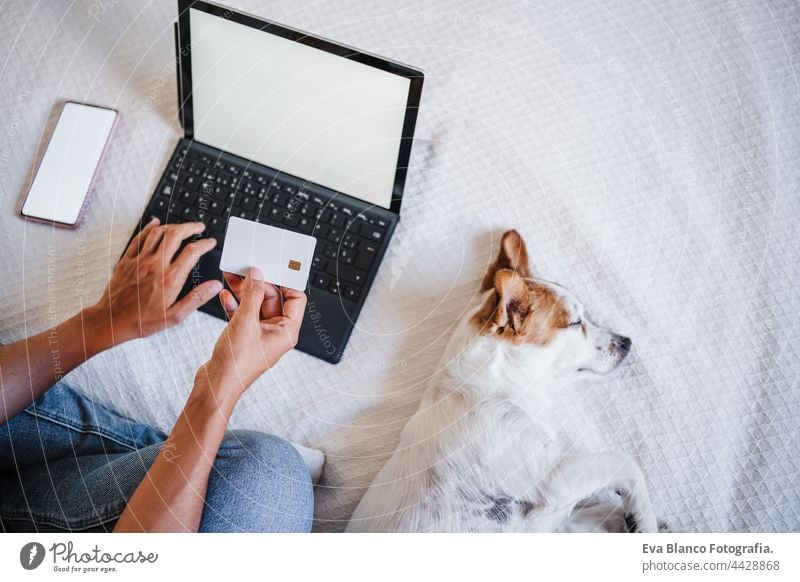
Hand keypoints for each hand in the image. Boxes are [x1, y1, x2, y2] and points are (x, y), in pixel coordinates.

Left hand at [87, 218, 221, 344]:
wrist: (112, 321)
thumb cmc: (142, 320)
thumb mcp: (175, 316)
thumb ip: (197, 298)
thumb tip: (215, 286)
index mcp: (170, 279)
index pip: (192, 252)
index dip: (204, 244)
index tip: (210, 242)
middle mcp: (155, 265)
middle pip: (175, 235)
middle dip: (190, 227)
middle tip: (199, 227)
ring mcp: (139, 260)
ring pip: (158, 233)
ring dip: (172, 225)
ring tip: (181, 226)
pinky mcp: (127, 260)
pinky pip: (139, 237)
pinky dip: (150, 227)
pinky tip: (155, 224)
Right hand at [199, 268, 306, 398]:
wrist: (215, 386)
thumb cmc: (235, 365)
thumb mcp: (245, 322)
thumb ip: (252, 295)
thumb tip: (257, 275)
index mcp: (287, 332)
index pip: (296, 299)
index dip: (286, 282)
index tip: (273, 268)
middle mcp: (275, 333)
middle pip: (273, 299)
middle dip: (258, 284)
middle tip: (245, 270)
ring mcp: (259, 335)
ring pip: (255, 305)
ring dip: (244, 292)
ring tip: (232, 277)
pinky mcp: (244, 337)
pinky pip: (243, 315)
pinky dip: (235, 304)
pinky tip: (226, 296)